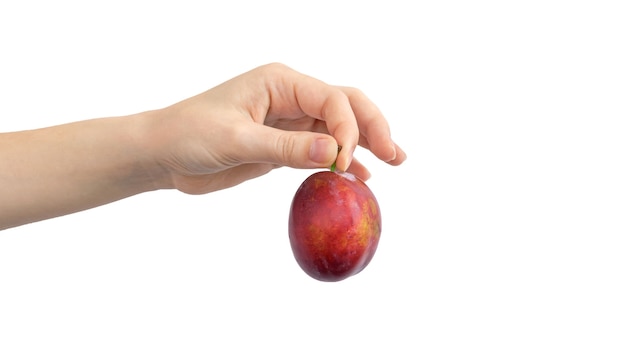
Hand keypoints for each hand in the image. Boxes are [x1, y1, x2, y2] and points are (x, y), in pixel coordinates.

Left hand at [142, 63, 406, 193]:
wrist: (163, 154)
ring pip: (338, 128)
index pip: (331, 98)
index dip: (348, 128)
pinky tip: (360, 175)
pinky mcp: (284, 146)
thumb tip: (334, 151)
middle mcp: (290, 97)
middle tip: (394, 154)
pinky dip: (342, 160)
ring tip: (392, 161)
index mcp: (280, 82)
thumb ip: (285, 147)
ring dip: (364, 143)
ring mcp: (289, 122)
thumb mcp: (236, 140)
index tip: (343, 161)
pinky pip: (321, 149)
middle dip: (372, 126)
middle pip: (345, 105)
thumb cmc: (189, 134)